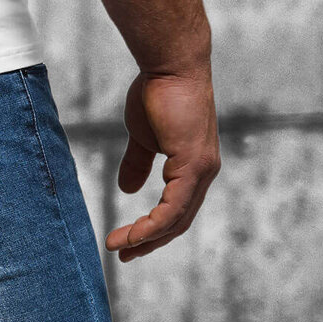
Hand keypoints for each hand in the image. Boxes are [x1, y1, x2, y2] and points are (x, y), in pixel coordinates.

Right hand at [105, 67, 220, 261]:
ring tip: (118, 247)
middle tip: (122, 256)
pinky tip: (131, 235)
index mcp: (194, 167)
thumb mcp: (143, 137)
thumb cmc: (158, 93)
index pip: (177, 210)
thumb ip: (138, 164)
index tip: (126, 242)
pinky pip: (172, 209)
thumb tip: (127, 189)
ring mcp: (202, 170)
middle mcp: (204, 173)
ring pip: (176, 220)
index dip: (152, 230)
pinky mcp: (194, 165)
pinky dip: (151, 226)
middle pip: (179, 222)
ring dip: (145, 238)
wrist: (170, 65)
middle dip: (149, 242)